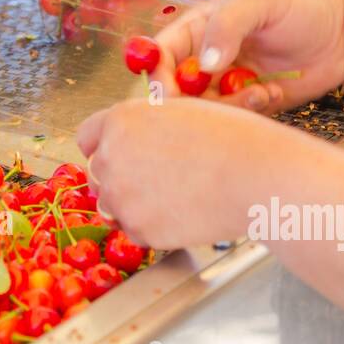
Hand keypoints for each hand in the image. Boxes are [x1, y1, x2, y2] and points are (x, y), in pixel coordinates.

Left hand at [77, 97, 316, 247]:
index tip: (118, 156)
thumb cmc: (231, 138)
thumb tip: (135, 141)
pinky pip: (137, 232)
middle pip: (98, 174)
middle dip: (121, 177)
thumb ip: (146, 127)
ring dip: (135, 205)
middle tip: (158, 180)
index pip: (87, 137)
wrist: (255, 175)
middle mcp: (111, 157)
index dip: (105, 146)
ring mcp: (122, 196)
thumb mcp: (180, 112)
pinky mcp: (139, 229)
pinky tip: (184, 213)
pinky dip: (155, 228)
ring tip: (176, 196)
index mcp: (120, 121)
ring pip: (114, 206)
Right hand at [151, 0, 343, 113]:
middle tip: (219, 101)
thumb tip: (204, 64)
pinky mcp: (248, 105)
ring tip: (259, 91)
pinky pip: (234, 120)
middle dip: (191, 102)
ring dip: (229, 107)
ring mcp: (225, 84)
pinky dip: (250, 111)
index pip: (160, 54)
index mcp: (198, 29)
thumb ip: (227, 27)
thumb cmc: (300, 7)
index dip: (158, 74)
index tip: (170, 91)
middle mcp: (205, 58)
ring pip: (204, 110)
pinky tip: (272, 92)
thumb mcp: (260, 3)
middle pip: (175, 90)